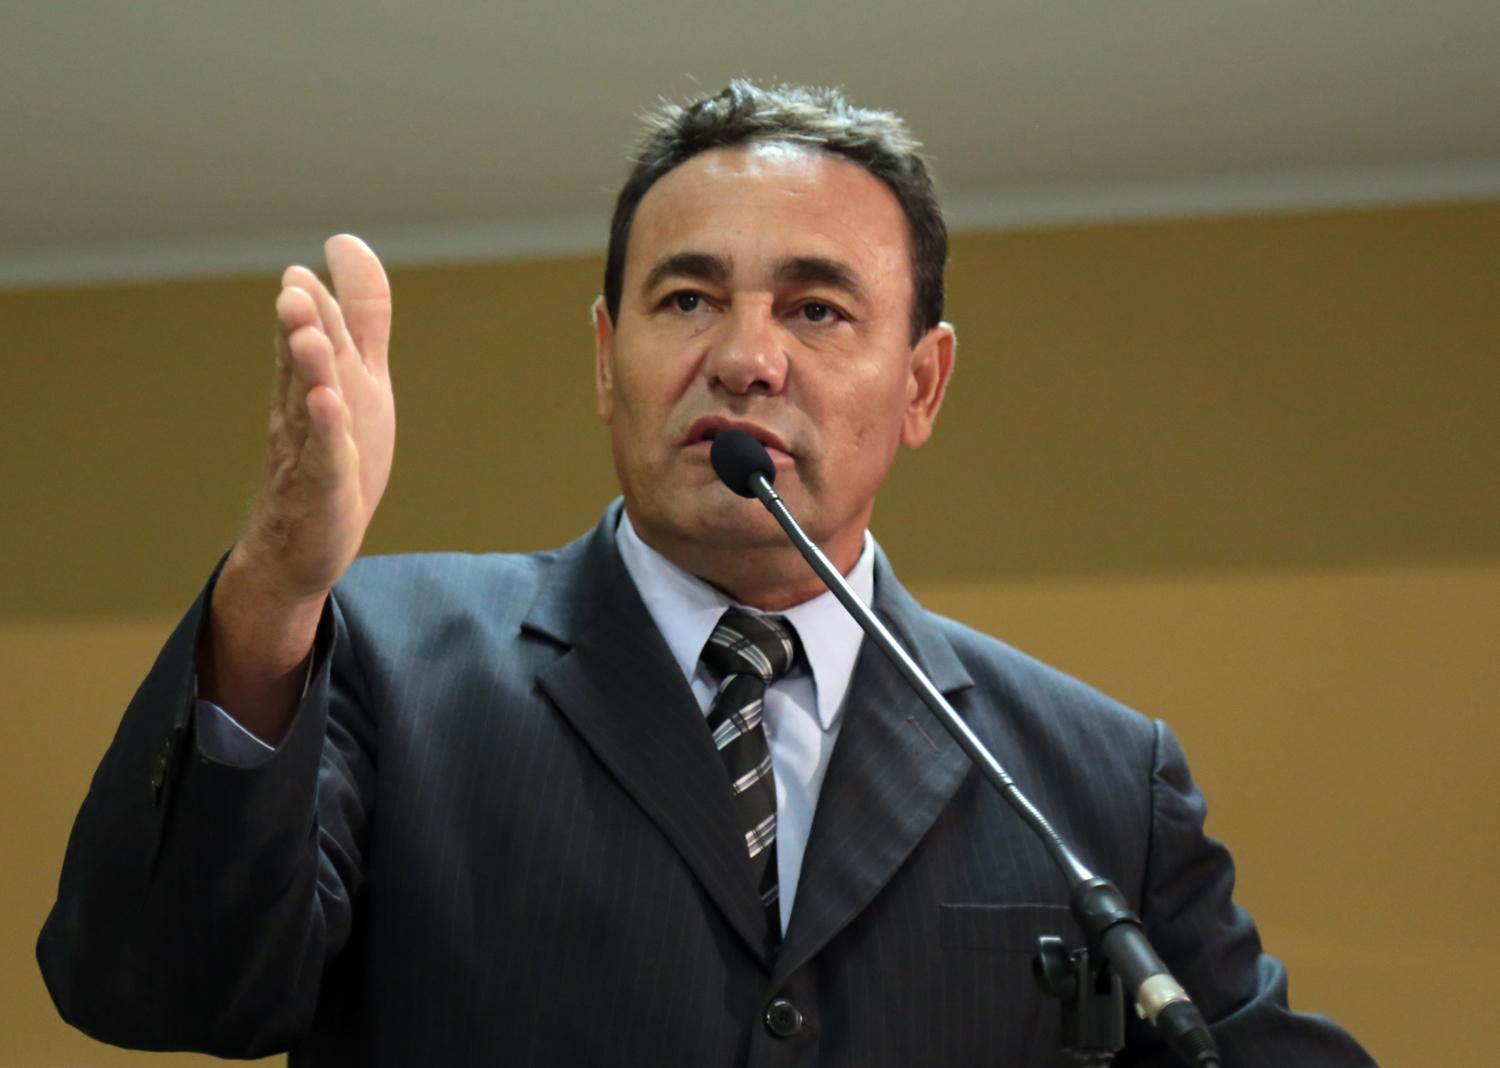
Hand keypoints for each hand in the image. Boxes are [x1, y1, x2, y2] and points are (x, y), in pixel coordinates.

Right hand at [199, 236, 391, 739]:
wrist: (297, 547)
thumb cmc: (331, 457)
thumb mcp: (356, 383)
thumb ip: (358, 323)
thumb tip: (345, 253)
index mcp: (318, 382)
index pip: (319, 332)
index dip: (327, 295)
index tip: (336, 248)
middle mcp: (306, 409)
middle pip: (308, 361)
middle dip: (306, 322)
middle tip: (299, 282)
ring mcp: (309, 450)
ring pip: (308, 403)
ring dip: (309, 367)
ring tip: (307, 330)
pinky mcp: (321, 491)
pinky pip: (323, 458)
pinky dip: (326, 432)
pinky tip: (328, 404)